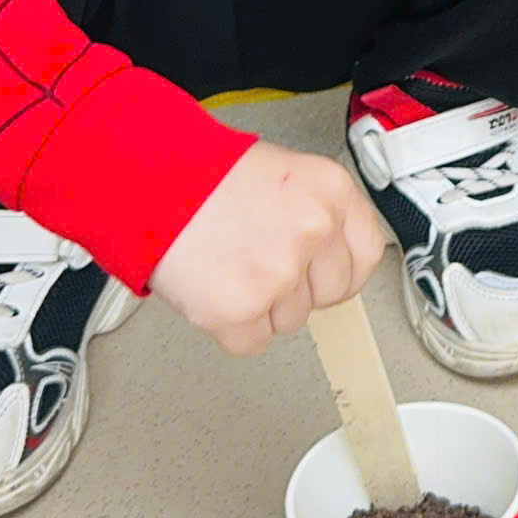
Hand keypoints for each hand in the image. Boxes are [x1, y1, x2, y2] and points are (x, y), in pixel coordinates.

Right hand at [149, 142, 389, 355]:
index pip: (367, 255)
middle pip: (328, 293)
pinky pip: (253, 342)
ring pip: (290, 320)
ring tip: (230, 264)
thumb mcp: (286, 174)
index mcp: (331, 190)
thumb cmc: (206, 176)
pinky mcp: (241, 308)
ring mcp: (280, 271)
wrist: (150, 181)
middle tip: (257, 260)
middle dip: (295, 286)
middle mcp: (313, 229)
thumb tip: (330, 259)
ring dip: (260, 304)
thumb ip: (317, 215)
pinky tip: (215, 289)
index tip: (321, 274)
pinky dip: (231, 326)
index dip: (339, 270)